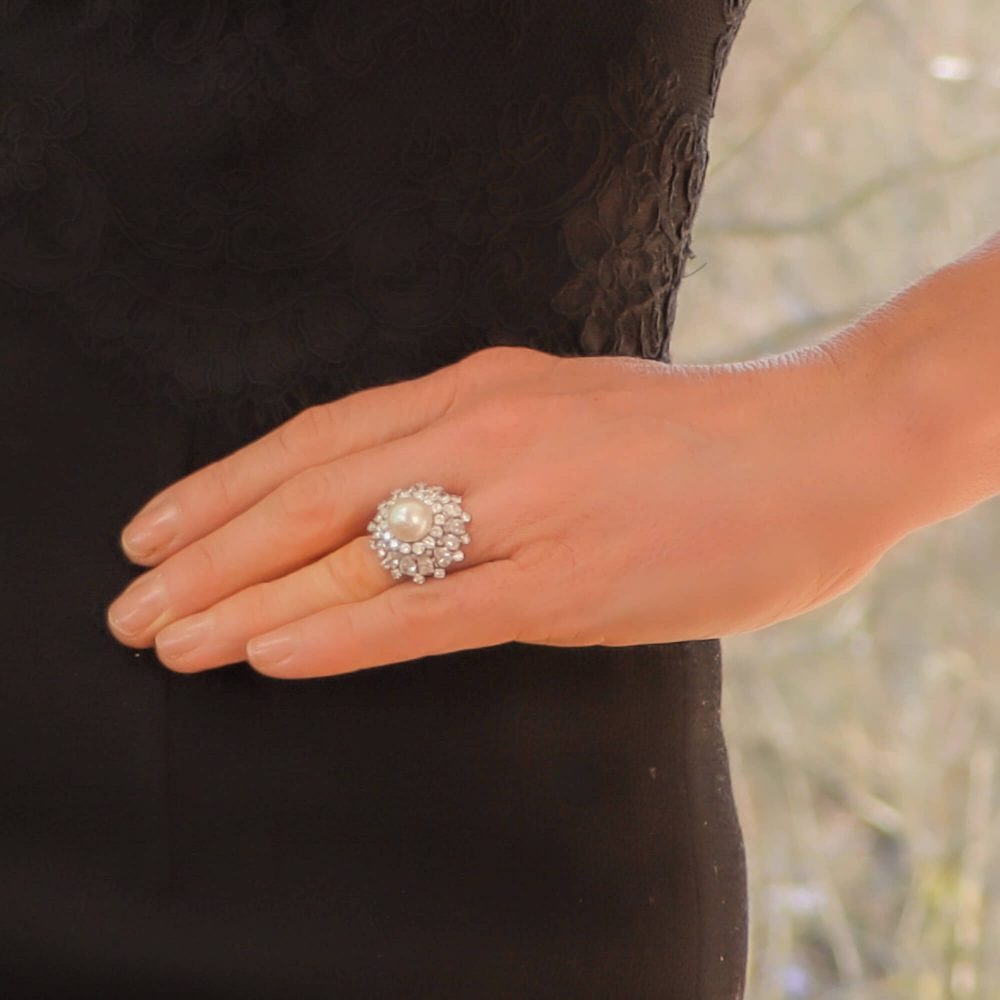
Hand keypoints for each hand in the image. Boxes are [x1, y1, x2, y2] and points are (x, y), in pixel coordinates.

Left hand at [105, 343, 901, 678]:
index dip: (228, 484)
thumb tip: (414, 498)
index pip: (322, 437)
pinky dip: (341, 630)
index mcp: (484, 386)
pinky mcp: (568, 576)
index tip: (159, 529)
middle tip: (130, 600)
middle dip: (208, 548)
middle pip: (310, 490)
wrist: (823, 445)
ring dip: (247, 596)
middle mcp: (486, 430)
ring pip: (353, 550)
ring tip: (168, 638)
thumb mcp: (570, 414)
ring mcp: (524, 502)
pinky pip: (428, 607)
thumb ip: (489, 448)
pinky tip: (270, 653)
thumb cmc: (700, 438)